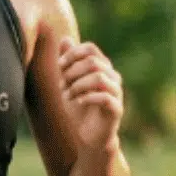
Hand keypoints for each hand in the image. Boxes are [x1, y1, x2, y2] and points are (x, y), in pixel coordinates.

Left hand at [57, 37, 123, 151]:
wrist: (89, 137)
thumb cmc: (79, 109)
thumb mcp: (68, 83)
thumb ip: (67, 63)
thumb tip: (65, 39)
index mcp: (102, 67)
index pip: (90, 48)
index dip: (72, 54)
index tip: (59, 66)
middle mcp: (112, 77)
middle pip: (93, 62)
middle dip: (72, 72)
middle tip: (62, 85)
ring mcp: (116, 92)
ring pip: (99, 77)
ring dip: (77, 85)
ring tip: (67, 96)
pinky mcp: (116, 109)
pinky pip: (105, 97)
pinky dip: (87, 98)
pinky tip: (78, 102)